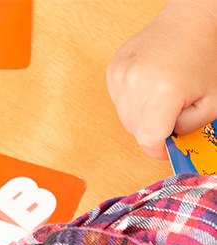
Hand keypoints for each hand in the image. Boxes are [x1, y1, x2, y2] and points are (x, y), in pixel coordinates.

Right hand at [107, 0, 216, 157]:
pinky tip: (150, 84)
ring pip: (125, 117)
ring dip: (142, 114)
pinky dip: (133, 100)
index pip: (149, 139)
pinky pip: (118, 101)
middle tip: (172, 113)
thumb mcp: (211, 101)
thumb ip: (188, 128)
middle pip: (135, 130)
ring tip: (162, 95)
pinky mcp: (113, 70)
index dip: (158, 149)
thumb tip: (167, 143)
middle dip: (154, 128)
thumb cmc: (205, 54)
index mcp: (163, 92)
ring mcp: (121, 76)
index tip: (166, 149)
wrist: (190, 20)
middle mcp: (136, 83)